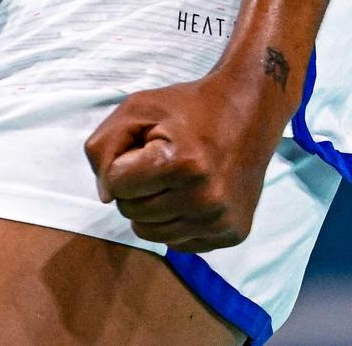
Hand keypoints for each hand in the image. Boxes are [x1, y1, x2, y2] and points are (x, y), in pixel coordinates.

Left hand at [82, 69, 289, 253]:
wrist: (248, 113)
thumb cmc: (187, 109)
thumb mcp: (136, 108)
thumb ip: (104, 147)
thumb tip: (106, 197)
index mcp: (182, 163)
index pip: (116, 185)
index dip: (120, 164)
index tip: (142, 148)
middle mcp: (206, 198)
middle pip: (131, 212)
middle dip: (135, 188)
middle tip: (159, 163)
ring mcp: (221, 220)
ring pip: (152, 234)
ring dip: (152, 209)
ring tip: (172, 180)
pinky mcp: (234, 234)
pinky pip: (180, 243)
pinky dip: (175, 222)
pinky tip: (191, 196)